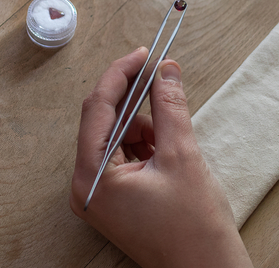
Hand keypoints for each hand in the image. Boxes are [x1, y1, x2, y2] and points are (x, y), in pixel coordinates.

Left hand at [70, 48, 252, 267]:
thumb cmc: (193, 226)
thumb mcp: (183, 155)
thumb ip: (169, 106)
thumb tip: (165, 69)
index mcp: (92, 176)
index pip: (97, 108)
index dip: (121, 74)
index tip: (144, 53)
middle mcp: (85, 186)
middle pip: (104, 122)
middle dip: (135, 101)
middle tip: (162, 79)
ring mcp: (98, 195)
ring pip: (117, 138)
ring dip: (145, 128)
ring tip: (174, 145)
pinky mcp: (114, 200)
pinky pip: (123, 158)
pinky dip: (146, 147)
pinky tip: (168, 156)